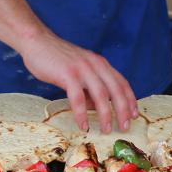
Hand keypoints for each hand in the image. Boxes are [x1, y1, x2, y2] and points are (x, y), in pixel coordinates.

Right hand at [17, 30, 137, 133]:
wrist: (37, 42)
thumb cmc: (57, 58)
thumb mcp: (80, 70)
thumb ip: (89, 86)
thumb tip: (96, 108)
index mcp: (100, 63)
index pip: (122, 83)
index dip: (130, 100)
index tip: (134, 115)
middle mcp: (95, 65)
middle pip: (115, 90)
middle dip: (123, 111)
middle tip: (125, 127)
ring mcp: (82, 69)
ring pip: (100, 95)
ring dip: (105, 115)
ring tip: (106, 129)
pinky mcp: (68, 74)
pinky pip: (78, 98)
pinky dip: (82, 114)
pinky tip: (83, 125)